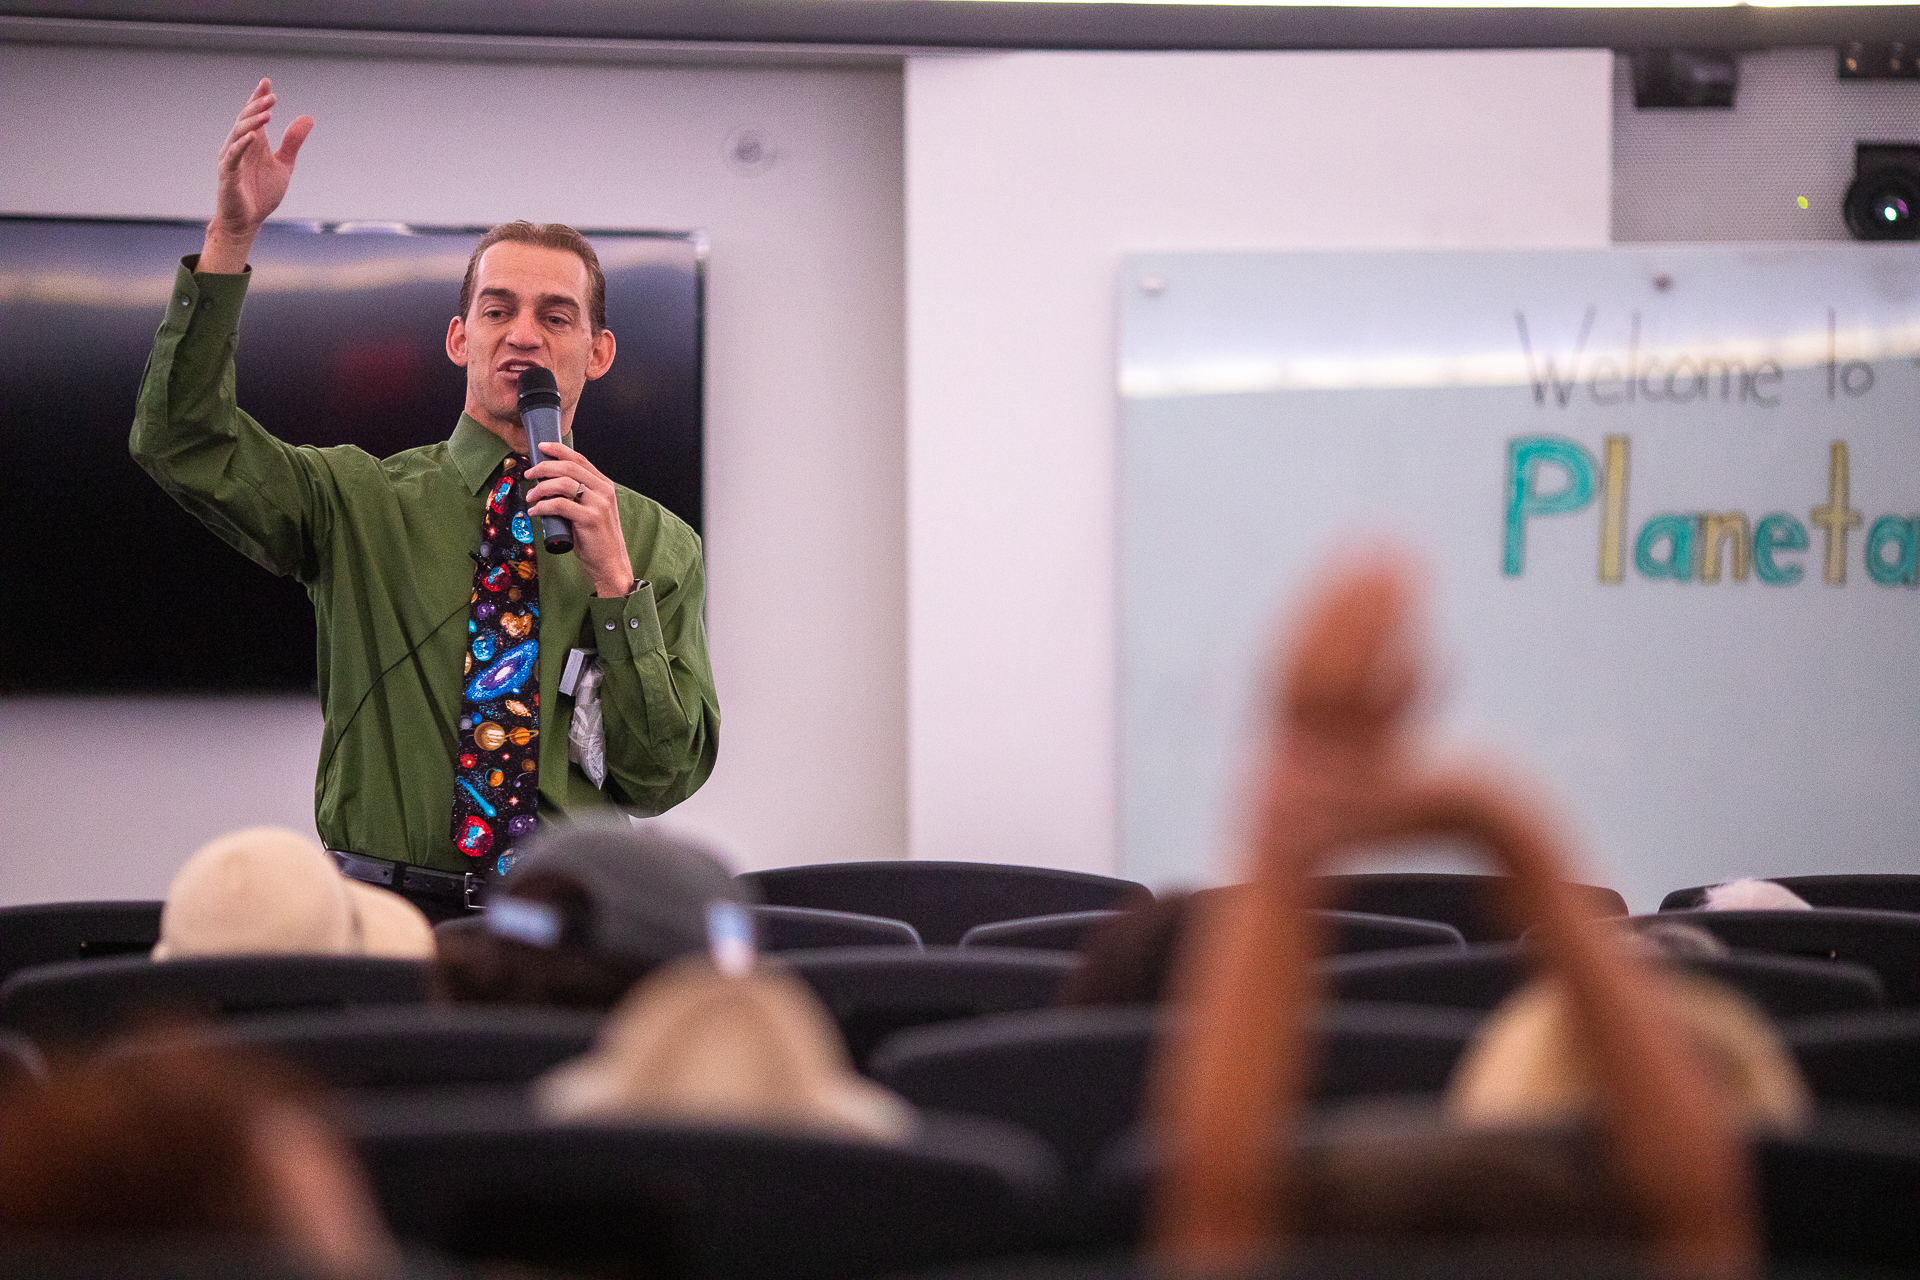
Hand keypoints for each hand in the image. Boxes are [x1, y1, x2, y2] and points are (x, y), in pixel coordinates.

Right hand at [199, 78, 312, 273]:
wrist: (247, 221)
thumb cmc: (262, 193)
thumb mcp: (284, 165)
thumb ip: (293, 142)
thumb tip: (308, 118)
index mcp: (253, 143)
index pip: (253, 115)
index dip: (258, 99)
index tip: (267, 82)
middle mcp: (239, 146)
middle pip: (246, 120)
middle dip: (258, 107)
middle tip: (272, 96)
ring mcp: (231, 159)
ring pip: (239, 134)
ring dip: (252, 123)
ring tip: (267, 114)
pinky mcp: (228, 174)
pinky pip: (233, 156)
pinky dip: (242, 145)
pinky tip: (253, 137)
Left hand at [526, 441, 634, 596]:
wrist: (611, 563)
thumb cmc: (596, 539)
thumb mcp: (591, 510)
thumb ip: (578, 495)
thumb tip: (548, 483)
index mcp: (604, 485)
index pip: (579, 459)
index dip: (558, 450)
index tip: (541, 447)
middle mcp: (603, 491)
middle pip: (568, 467)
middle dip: (543, 467)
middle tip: (529, 475)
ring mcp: (598, 504)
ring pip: (563, 483)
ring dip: (541, 488)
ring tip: (531, 496)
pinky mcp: (589, 519)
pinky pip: (559, 505)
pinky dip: (543, 506)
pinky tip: (535, 512)